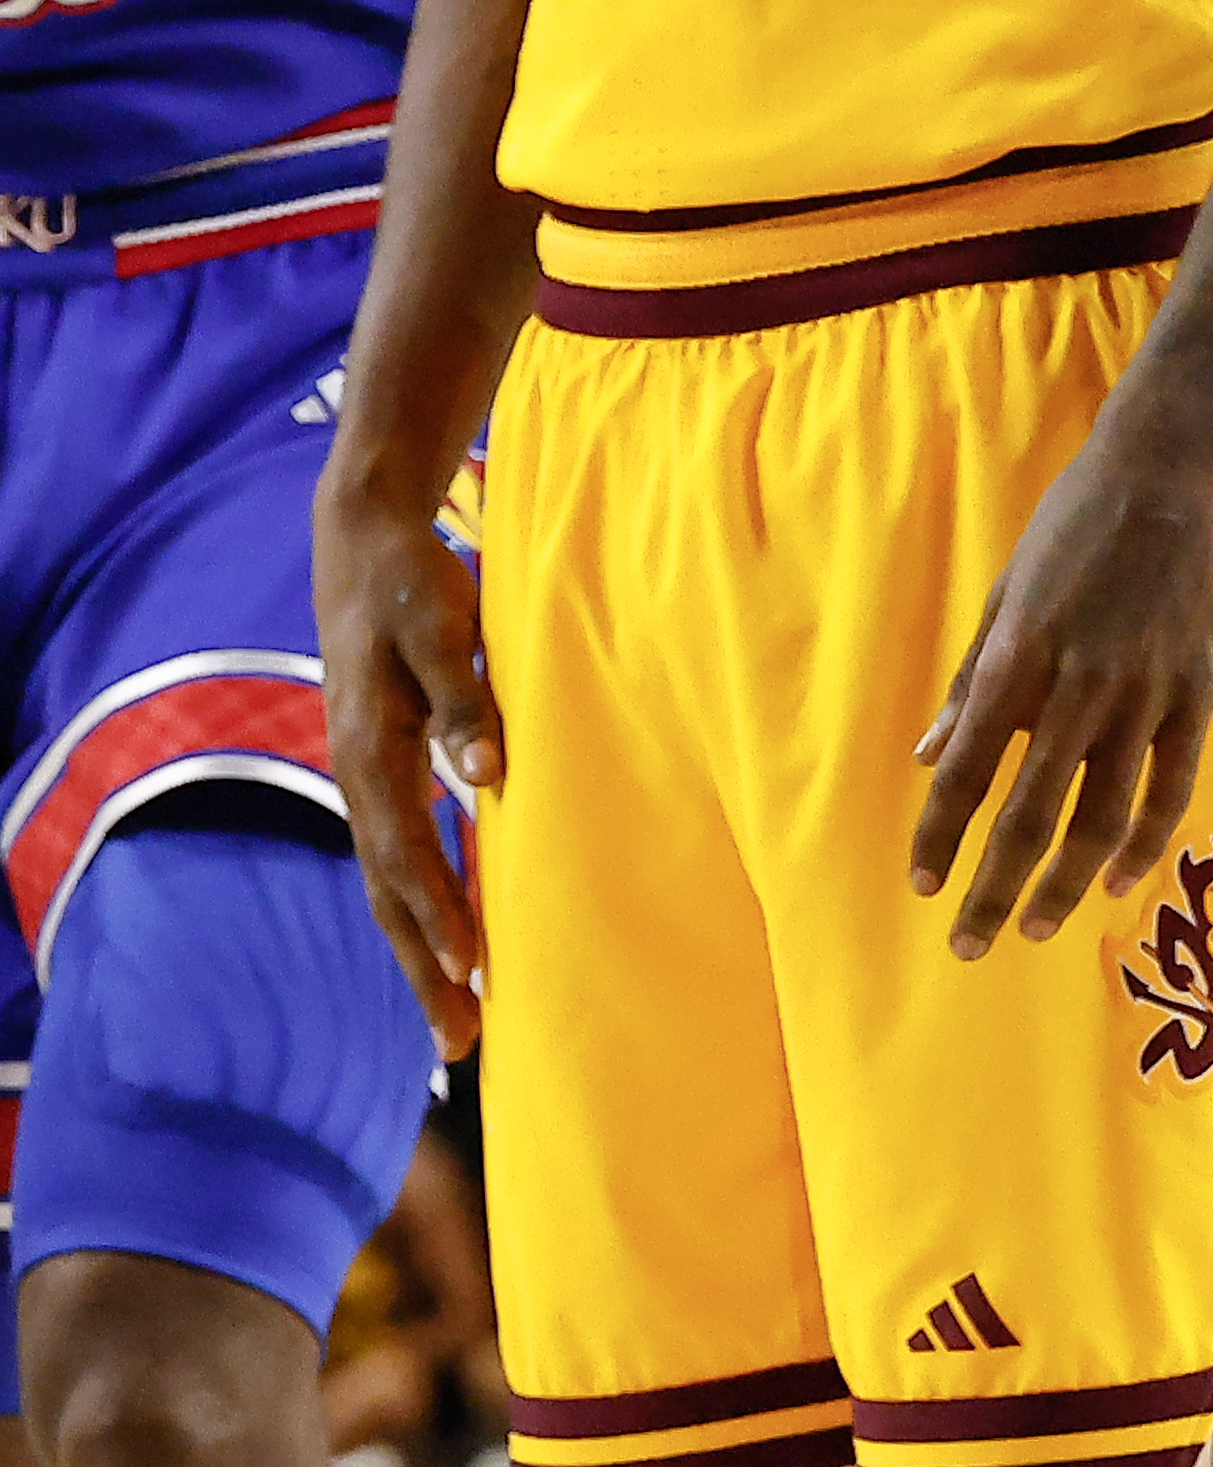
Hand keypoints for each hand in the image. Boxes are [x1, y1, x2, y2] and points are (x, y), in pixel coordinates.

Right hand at [313, 486, 496, 1055]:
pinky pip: (399, 853)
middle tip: (461, 1045)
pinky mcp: (383, 766)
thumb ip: (463, 695)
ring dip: (423, 949)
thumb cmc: (411, 577)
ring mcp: (365, 775)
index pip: (405, 852)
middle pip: (388, 892)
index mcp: (370, 746)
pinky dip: (422, 903)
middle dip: (424, 968)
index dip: (439, 912)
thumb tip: (485, 775)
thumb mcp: (441, 622)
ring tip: (460, 1017)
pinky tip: (453, 936)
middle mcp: (358, 773)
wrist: (364, 536)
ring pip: (390, 882)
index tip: (474, 971)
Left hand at [907, 407, 1212, 955]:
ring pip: (1102, 815)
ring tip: (1037, 927)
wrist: (1180, 465)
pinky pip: (1170, 785)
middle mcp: (1080, 683)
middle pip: (1030, 814)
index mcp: (1020, 655)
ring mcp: (1146, 689)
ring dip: (1066, 884)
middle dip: (993, 889)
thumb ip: (973, 679)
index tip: (922, 885)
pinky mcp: (1199, 687)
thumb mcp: (1007, 591)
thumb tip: (930, 754)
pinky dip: (1143, 840)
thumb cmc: (1079, 520)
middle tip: (968, 947)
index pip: (967, 771)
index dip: (940, 835)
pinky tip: (1119, 878)